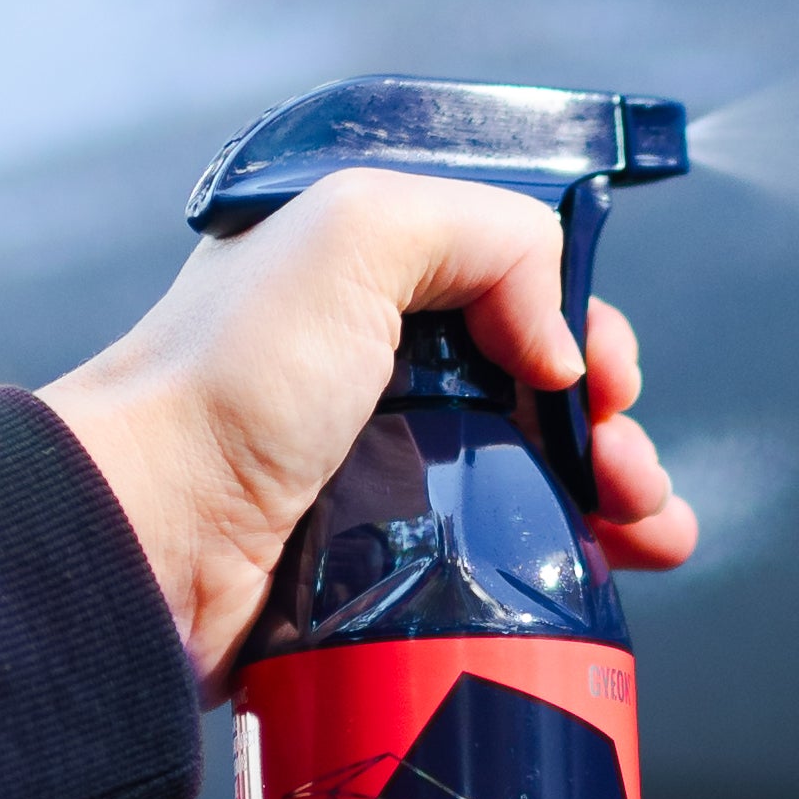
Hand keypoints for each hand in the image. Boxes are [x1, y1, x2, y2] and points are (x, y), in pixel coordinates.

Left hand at [38, 166, 696, 695]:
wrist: (147, 542)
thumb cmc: (224, 383)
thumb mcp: (355, 232)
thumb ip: (487, 236)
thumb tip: (558, 347)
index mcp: (359, 272)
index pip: (505, 275)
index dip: (572, 314)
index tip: (594, 370)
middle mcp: (369, 363)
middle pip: (533, 380)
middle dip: (605, 417)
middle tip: (625, 459)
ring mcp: (375, 466)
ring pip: (531, 469)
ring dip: (611, 491)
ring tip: (651, 526)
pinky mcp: (377, 558)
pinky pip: (496, 549)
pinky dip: (572, 556)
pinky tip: (623, 567)